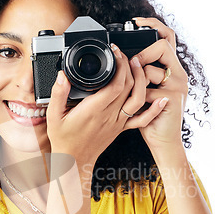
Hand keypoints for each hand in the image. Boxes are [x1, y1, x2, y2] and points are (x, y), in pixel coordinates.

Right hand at [46, 43, 166, 168]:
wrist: (74, 160)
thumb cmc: (64, 139)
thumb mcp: (53, 115)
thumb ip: (58, 94)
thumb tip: (62, 76)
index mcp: (94, 110)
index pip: (115, 84)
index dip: (119, 65)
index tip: (115, 52)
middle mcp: (109, 115)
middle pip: (129, 86)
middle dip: (130, 65)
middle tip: (124, 54)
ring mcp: (118, 122)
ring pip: (138, 99)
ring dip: (142, 81)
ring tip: (138, 66)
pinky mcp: (121, 128)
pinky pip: (141, 119)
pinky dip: (153, 110)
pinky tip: (161, 100)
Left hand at [125, 17, 188, 155]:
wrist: (163, 141)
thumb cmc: (150, 117)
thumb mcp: (145, 91)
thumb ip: (139, 74)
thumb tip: (123, 59)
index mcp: (171, 69)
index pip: (167, 37)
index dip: (153, 25)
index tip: (135, 22)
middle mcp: (178, 74)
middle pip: (163, 46)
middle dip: (143, 54)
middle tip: (131, 64)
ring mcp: (177, 86)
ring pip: (151, 70)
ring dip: (137, 80)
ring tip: (133, 91)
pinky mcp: (172, 99)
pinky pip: (148, 91)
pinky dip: (138, 99)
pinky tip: (138, 107)